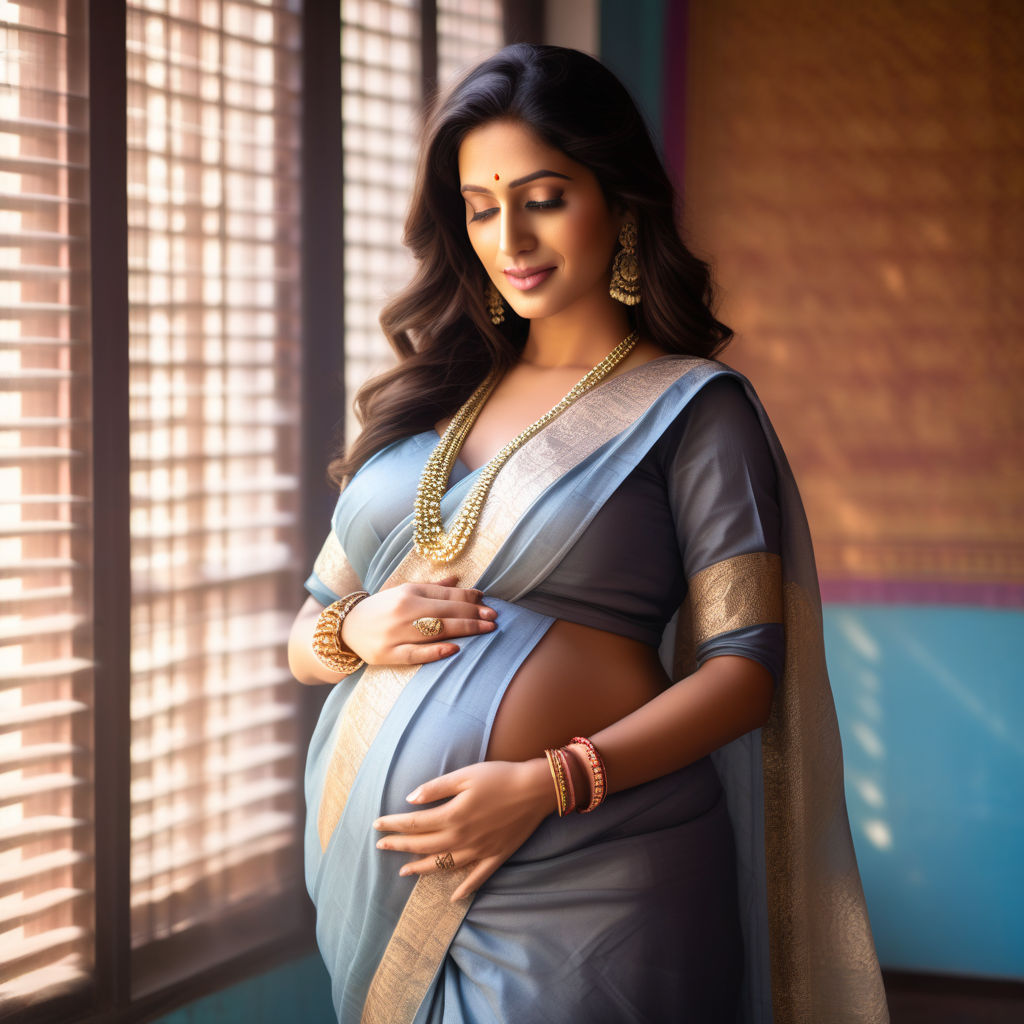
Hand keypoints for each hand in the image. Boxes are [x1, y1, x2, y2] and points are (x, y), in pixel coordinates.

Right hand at [340, 574, 496, 666]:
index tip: (487, 603)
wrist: (346, 628)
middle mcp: (403, 610)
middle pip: (445, 611)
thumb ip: (432, 588)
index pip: (445, 594)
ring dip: (464, 629)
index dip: (469, 598)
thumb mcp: (403, 591)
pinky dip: (435, 652)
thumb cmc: (381, 609)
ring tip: (486, 630)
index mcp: (408, 592)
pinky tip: (455, 649)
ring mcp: (396, 633)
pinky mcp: (389, 654)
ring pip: (436, 630)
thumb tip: (459, 580)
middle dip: (473, 614)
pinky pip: (415, 654)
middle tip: (494, 618)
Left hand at [373, 759, 553, 900]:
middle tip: (380, 846)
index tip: (377, 825)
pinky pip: (476, 878)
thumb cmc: (499, 776)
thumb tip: (410, 799)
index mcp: (452, 816)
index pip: (414, 823)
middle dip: (399, 846)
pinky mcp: (496, 857)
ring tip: (403, 871)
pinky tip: (453, 896)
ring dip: (421, 869)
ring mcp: (479, 851)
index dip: (393, 824)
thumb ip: (436, 788)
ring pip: (443, 865)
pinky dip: (463, 888)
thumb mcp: (465, 775)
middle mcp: (462, 838)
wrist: (537, 789)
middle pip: (423, 846)